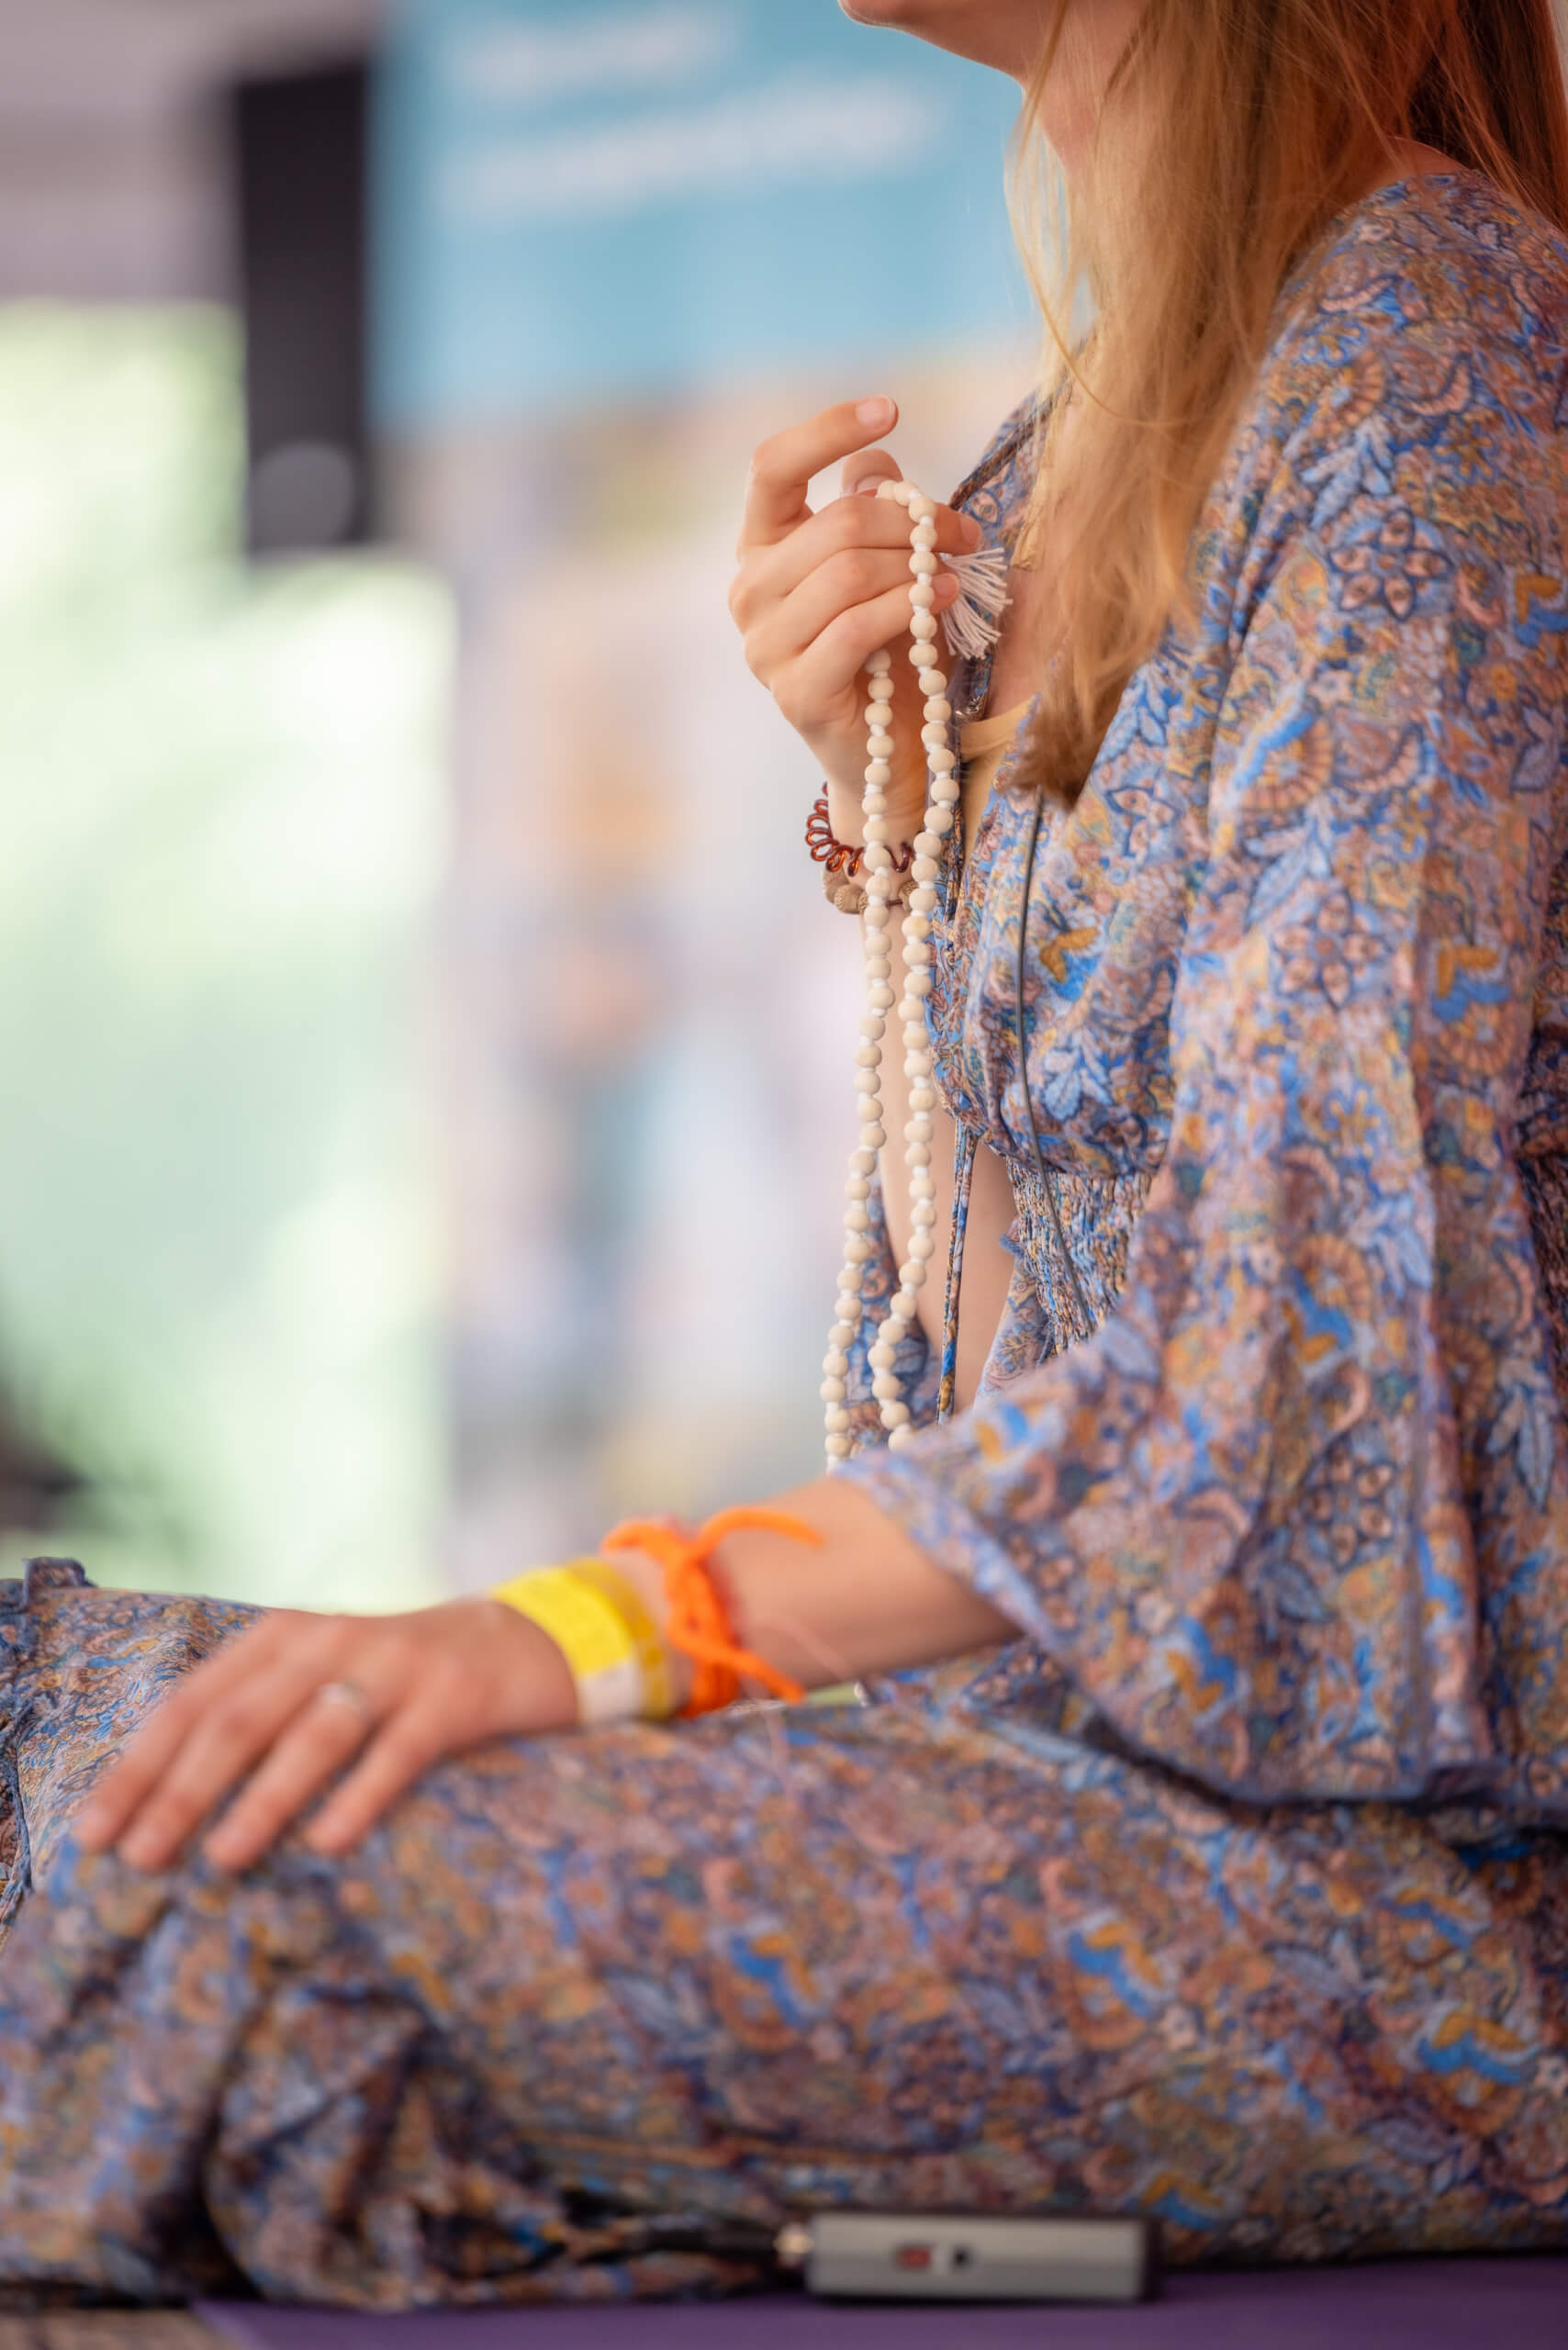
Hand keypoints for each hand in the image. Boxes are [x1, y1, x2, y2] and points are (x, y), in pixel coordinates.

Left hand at [73, 1597, 579, 1873]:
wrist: (532, 1638)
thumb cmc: (405, 1677)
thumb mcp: (325, 1674)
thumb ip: (260, 1713)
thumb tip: (166, 1804)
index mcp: (287, 1635)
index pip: (193, 1701)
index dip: (138, 1767)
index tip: (96, 1833)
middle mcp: (333, 1640)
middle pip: (239, 1719)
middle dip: (180, 1793)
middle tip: (142, 1859)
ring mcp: (397, 1664)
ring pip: (313, 1733)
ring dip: (261, 1798)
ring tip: (222, 1858)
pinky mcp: (455, 1696)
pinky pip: (398, 1750)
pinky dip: (358, 1795)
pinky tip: (327, 1842)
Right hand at [729, 394, 981, 840]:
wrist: (892, 752)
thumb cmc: (890, 651)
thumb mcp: (885, 569)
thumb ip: (873, 512)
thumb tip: (874, 461)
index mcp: (763, 549)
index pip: (772, 467)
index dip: (826, 429)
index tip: (889, 410)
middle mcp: (750, 592)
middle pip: (833, 524)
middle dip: (911, 521)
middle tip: (963, 533)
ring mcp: (764, 646)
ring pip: (846, 573)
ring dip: (913, 569)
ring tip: (952, 575)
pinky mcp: (794, 691)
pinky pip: (854, 628)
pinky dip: (906, 610)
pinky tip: (939, 604)